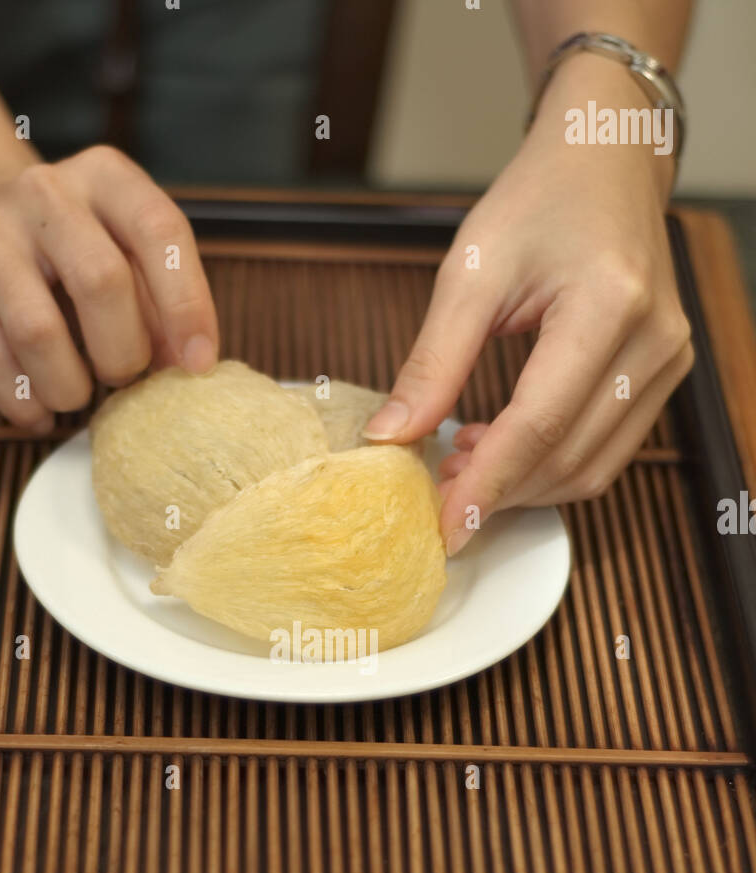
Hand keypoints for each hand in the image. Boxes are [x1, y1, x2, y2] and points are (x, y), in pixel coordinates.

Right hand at [0, 144, 217, 430]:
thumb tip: (187, 365)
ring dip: (70, 386)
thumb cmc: (69, 248)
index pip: (159, 230)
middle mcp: (43, 193)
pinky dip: (24, 401)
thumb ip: (160, 301)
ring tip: (76, 394)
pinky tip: (39, 411)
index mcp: (106, 177)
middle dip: (123, 353)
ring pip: (38, 330)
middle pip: (99, 281)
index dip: (187, 305)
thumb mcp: (124, 250)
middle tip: (123, 378)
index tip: (197, 365)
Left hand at [363, 56, 693, 555]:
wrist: (606, 158)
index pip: (540, 424)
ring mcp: (668, 360)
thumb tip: (391, 437)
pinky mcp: (666, 373)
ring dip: (523, 485)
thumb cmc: (540, 198)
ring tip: (461, 461)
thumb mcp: (471, 270)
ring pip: (593, 468)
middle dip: (499, 490)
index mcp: (609, 304)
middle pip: (569, 457)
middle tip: (437, 488)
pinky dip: (550, 465)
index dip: (486, 484)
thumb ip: (432, 361)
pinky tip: (498, 445)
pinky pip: (608, 449)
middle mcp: (654, 340)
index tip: (443, 526)